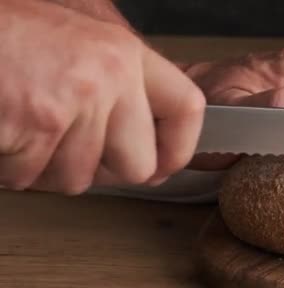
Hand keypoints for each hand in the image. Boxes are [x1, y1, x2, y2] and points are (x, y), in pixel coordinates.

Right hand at [0, 0, 204, 193]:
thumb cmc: (8, 35)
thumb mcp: (79, 40)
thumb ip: (121, 87)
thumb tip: (153, 149)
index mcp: (125, 53)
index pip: (188, 108)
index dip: (179, 147)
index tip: (163, 164)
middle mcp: (108, 76)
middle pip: (137, 165)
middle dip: (102, 169)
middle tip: (69, 145)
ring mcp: (72, 102)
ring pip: (79, 179)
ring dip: (46, 166)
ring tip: (25, 125)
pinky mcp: (34, 125)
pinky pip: (32, 178)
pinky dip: (12, 167)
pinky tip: (5, 130)